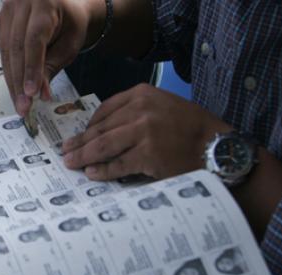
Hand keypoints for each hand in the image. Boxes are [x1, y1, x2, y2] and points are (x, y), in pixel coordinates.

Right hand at [0, 0, 91, 115]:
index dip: (31, 69)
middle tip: (24, 107)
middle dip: (19, 81)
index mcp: (44, 2)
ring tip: (20, 103)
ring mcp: (8, 10)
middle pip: (16, 47)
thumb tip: (39, 94)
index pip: (33, 40)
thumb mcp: (69, 46)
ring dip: (12, 81)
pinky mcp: (2, 20)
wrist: (66, 10)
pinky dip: (10, 72)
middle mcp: (22, 2)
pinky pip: (3, 50)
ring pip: (6, 51)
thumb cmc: (71, 24)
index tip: (31, 93)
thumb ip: (52, 66)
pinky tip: (15, 89)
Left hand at [62, 84, 231, 179]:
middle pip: (100, 129)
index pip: (104, 110)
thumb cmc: (189, 127)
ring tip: (71, 163)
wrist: (216, 144)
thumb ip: (133, 113)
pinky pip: (118, 164)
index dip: (88, 126)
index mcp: (141, 94)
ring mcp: (144, 132)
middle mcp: (140, 110)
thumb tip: (101, 130)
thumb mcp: (161, 106)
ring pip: (104, 146)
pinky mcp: (148, 154)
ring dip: (84, 156)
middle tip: (64, 151)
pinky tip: (92, 173)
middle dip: (79, 142)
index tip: (78, 135)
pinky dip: (103, 170)